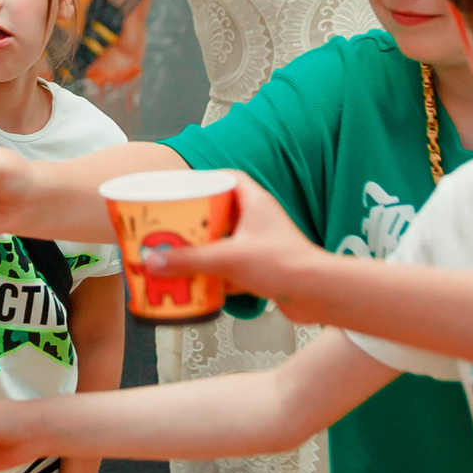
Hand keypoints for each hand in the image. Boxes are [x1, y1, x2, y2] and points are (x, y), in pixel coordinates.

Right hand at [143, 177, 323, 317]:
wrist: (316, 295)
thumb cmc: (286, 265)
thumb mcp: (228, 259)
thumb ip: (189, 261)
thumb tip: (155, 262)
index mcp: (255, 203)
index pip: (229, 178)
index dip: (206, 180)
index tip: (185, 188)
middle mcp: (260, 220)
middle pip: (222, 212)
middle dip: (198, 221)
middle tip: (176, 226)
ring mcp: (263, 244)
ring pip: (228, 241)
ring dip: (206, 249)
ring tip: (183, 254)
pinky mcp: (265, 267)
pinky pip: (234, 265)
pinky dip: (218, 273)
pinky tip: (203, 283)